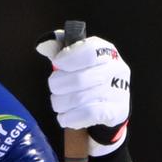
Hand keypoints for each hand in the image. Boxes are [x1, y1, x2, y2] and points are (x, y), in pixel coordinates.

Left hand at [35, 32, 129, 154]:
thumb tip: (41, 45)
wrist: (108, 105)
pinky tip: (65, 117)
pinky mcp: (118, 111)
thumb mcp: (75, 61)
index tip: (57, 64)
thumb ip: (59, 51)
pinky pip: (87, 114)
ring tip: (59, 104)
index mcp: (105, 51)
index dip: (68, 58)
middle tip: (55, 89)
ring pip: (80, 99)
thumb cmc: (88, 78)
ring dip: (61, 104)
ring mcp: (119, 91)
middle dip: (58, 86)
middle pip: (79, 79)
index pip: (88, 51)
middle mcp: (116, 69)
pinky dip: (70, 117)